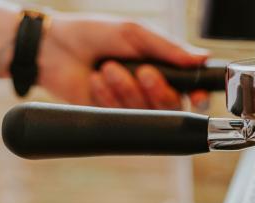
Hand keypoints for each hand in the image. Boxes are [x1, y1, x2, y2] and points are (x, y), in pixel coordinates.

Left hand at [37, 13, 208, 108]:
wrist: (52, 48)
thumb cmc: (93, 34)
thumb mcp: (135, 34)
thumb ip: (169, 48)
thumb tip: (203, 57)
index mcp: (163, 67)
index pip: (191, 89)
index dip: (198, 97)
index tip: (197, 96)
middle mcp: (150, 89)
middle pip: (172, 105)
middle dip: (157, 90)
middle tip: (143, 72)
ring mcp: (132, 105)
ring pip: (146, 112)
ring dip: (127, 89)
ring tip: (108, 68)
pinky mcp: (113, 117)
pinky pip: (123, 116)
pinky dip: (109, 96)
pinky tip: (96, 81)